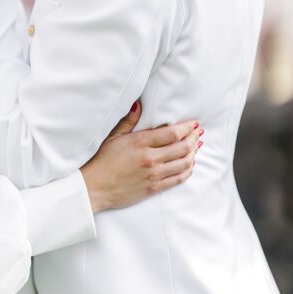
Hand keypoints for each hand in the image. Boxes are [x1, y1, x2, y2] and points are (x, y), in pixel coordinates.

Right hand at [80, 103, 201, 213]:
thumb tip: (138, 105)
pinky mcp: (154, 188)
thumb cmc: (102, 161)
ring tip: (195, 148)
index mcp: (140, 143)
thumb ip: (128, 121)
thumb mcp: (113, 137)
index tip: (193, 124)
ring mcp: (154, 174)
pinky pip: (178, 179)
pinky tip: (189, 164)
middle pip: (183, 147)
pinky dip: (187, 170)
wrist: (95, 188)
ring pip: (184, 163)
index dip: (187, 128)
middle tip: (197, 134)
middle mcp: (150, 158)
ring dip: (193, 154)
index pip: (173, 133)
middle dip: (194, 139)